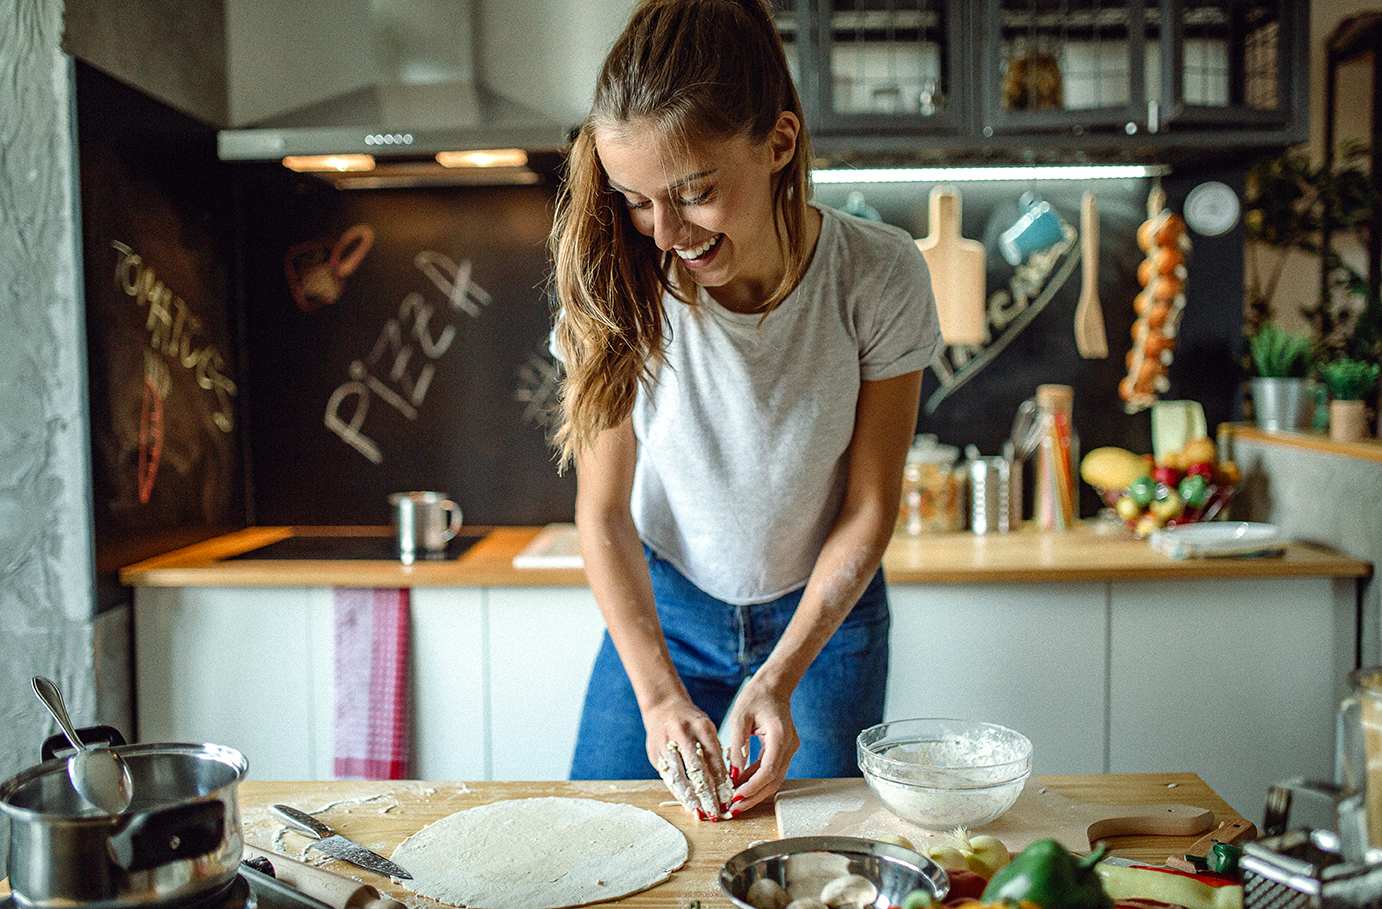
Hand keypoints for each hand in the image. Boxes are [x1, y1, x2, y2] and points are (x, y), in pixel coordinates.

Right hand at [644, 698, 733, 819]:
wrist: (663, 706)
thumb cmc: (690, 720)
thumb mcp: (707, 729)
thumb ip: (714, 752)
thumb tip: (726, 784)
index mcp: (701, 727)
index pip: (714, 760)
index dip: (722, 782)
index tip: (729, 799)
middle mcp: (682, 734)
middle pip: (697, 770)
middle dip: (707, 795)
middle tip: (716, 812)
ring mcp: (665, 744)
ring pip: (679, 777)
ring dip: (691, 798)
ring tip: (701, 813)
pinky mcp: (655, 753)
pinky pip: (668, 777)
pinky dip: (678, 792)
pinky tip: (687, 803)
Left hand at [721, 676, 798, 814]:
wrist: (774, 686)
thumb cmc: (756, 697)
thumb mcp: (740, 719)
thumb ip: (737, 747)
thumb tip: (732, 774)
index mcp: (779, 735)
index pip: (768, 770)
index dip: (752, 787)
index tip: (735, 797)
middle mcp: (789, 745)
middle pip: (774, 780)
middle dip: (753, 796)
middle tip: (733, 809)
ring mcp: (790, 749)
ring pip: (775, 779)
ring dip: (756, 792)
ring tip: (735, 801)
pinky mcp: (785, 750)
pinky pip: (772, 771)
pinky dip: (757, 780)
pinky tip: (741, 785)